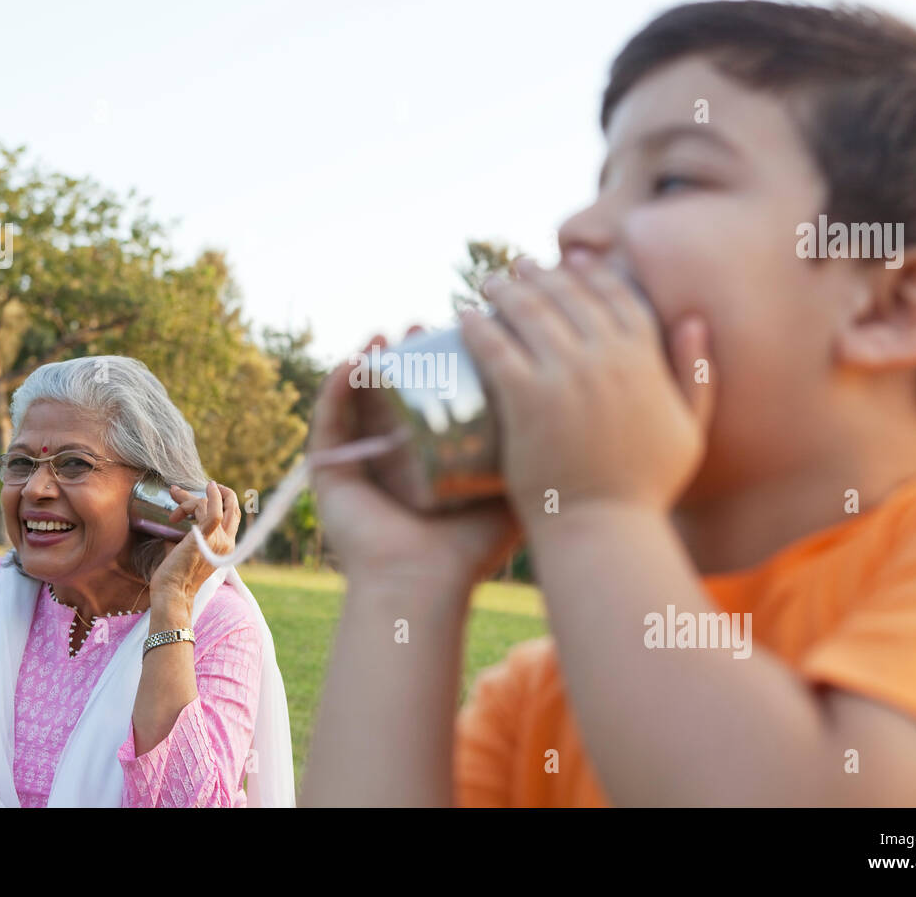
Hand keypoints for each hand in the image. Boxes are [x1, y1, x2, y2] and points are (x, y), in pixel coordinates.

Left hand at [147, 480, 240, 611]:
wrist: (172, 592)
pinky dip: (210, 496)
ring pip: (211, 505)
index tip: (205, 492)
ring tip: (174, 502)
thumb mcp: (185, 549)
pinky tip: (206, 487)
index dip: (223, 501)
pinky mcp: (206, 537)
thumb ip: (185, 534)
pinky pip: (213, 510)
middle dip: (220, 492)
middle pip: (232, 508)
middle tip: (205, 485)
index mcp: (226, 548)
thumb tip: (175, 519)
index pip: (233, 517)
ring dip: (190, 499)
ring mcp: (218, 540)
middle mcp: (227, 543)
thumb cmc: (174, 575)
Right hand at [309, 332, 521, 595]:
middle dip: (407, 353)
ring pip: (359, 396)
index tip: (463, 330)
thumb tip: (589, 416)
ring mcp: (356, 460)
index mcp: (427, 457)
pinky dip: (336, 386)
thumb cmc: (471, 551)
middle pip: (394, 389)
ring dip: (370, 359)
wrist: (424, 588)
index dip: (442, 361)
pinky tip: (353, 361)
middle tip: (424, 326)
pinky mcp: (327, 471)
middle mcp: (390, 455)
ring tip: (389, 335)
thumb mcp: (513, 497)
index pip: (431, 396)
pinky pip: (328, 419)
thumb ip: (546, 464)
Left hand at [459, 254, 713, 520]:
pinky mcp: (527, 399)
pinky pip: (495, 347)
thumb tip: (693, 320)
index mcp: (645, 358)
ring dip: (505, 288)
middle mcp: (606, 357)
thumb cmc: (647, 488)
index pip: (615, 295)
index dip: (589, 273)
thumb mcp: (689, 429)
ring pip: (528, 312)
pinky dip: (477, 326)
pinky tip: (463, 316)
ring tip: (488, 283)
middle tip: (519, 269)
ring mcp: (565, 376)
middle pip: (567, 295)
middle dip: (540, 274)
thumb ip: (696, 373)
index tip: (569, 262)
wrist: (606, 530)